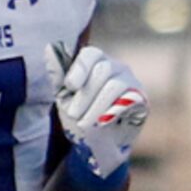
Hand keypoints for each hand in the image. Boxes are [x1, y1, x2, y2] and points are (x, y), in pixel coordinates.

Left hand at [46, 42, 148, 179]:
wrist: (97, 142)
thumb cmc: (80, 114)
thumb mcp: (65, 96)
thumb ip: (59, 75)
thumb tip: (49, 47)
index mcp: (97, 62)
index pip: (91, 54)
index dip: (79, 68)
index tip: (69, 86)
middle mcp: (117, 67)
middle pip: (103, 70)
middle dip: (84, 95)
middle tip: (73, 114)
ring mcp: (131, 82)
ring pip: (114, 85)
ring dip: (95, 107)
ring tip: (84, 124)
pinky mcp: (141, 100)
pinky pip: (129, 100)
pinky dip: (112, 112)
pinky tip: (102, 123)